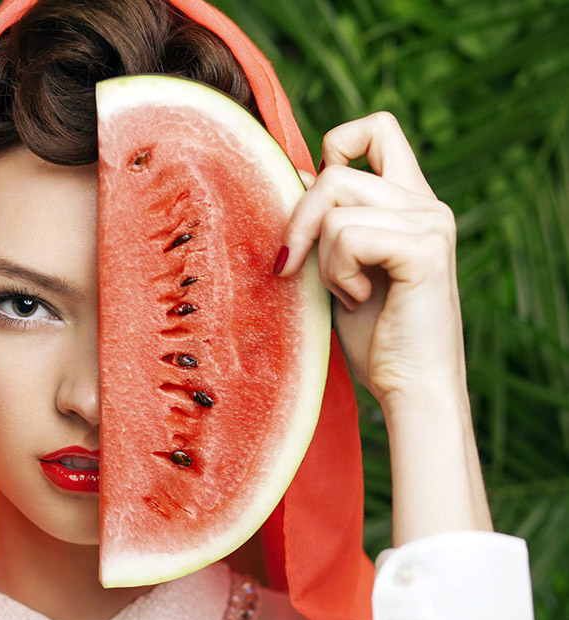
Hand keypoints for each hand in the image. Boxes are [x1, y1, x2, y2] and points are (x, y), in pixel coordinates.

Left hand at [275, 111, 465, 410]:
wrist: (408, 388)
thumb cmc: (374, 336)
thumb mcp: (336, 268)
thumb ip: (324, 221)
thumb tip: (293, 172)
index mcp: (408, 201)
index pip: (377, 129)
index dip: (335, 147)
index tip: (312, 204)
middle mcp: (425, 202)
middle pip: (335, 169)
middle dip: (299, 220)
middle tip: (292, 266)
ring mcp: (430, 221)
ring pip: (335, 206)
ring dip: (322, 259)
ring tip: (347, 293)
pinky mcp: (425, 247)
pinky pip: (349, 236)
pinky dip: (338, 273)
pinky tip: (360, 300)